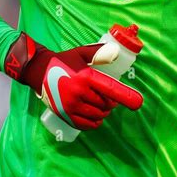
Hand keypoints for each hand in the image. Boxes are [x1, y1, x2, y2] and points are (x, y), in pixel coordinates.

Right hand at [4, 33, 142, 129]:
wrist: (38, 71)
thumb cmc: (63, 61)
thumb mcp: (81, 53)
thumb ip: (99, 53)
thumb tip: (116, 52)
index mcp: (85, 77)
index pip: (110, 88)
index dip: (126, 96)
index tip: (138, 102)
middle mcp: (79, 93)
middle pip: (106, 104)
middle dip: (111, 102)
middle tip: (108, 97)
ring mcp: (71, 106)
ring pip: (98, 115)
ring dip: (104, 112)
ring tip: (101, 105)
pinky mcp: (65, 115)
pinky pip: (87, 125)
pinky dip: (95, 122)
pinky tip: (94, 116)